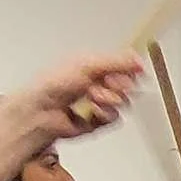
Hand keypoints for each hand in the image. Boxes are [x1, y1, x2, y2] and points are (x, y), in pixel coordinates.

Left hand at [3, 53, 142, 141]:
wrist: (41, 111)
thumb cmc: (54, 84)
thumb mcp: (88, 64)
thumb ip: (117, 61)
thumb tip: (139, 59)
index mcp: (94, 65)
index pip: (124, 66)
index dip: (129, 70)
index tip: (131, 72)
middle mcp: (97, 83)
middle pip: (126, 85)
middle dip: (119, 86)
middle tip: (108, 85)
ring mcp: (98, 102)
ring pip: (123, 103)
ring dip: (110, 100)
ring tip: (93, 98)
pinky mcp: (97, 121)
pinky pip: (115, 119)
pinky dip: (105, 115)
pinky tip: (93, 111)